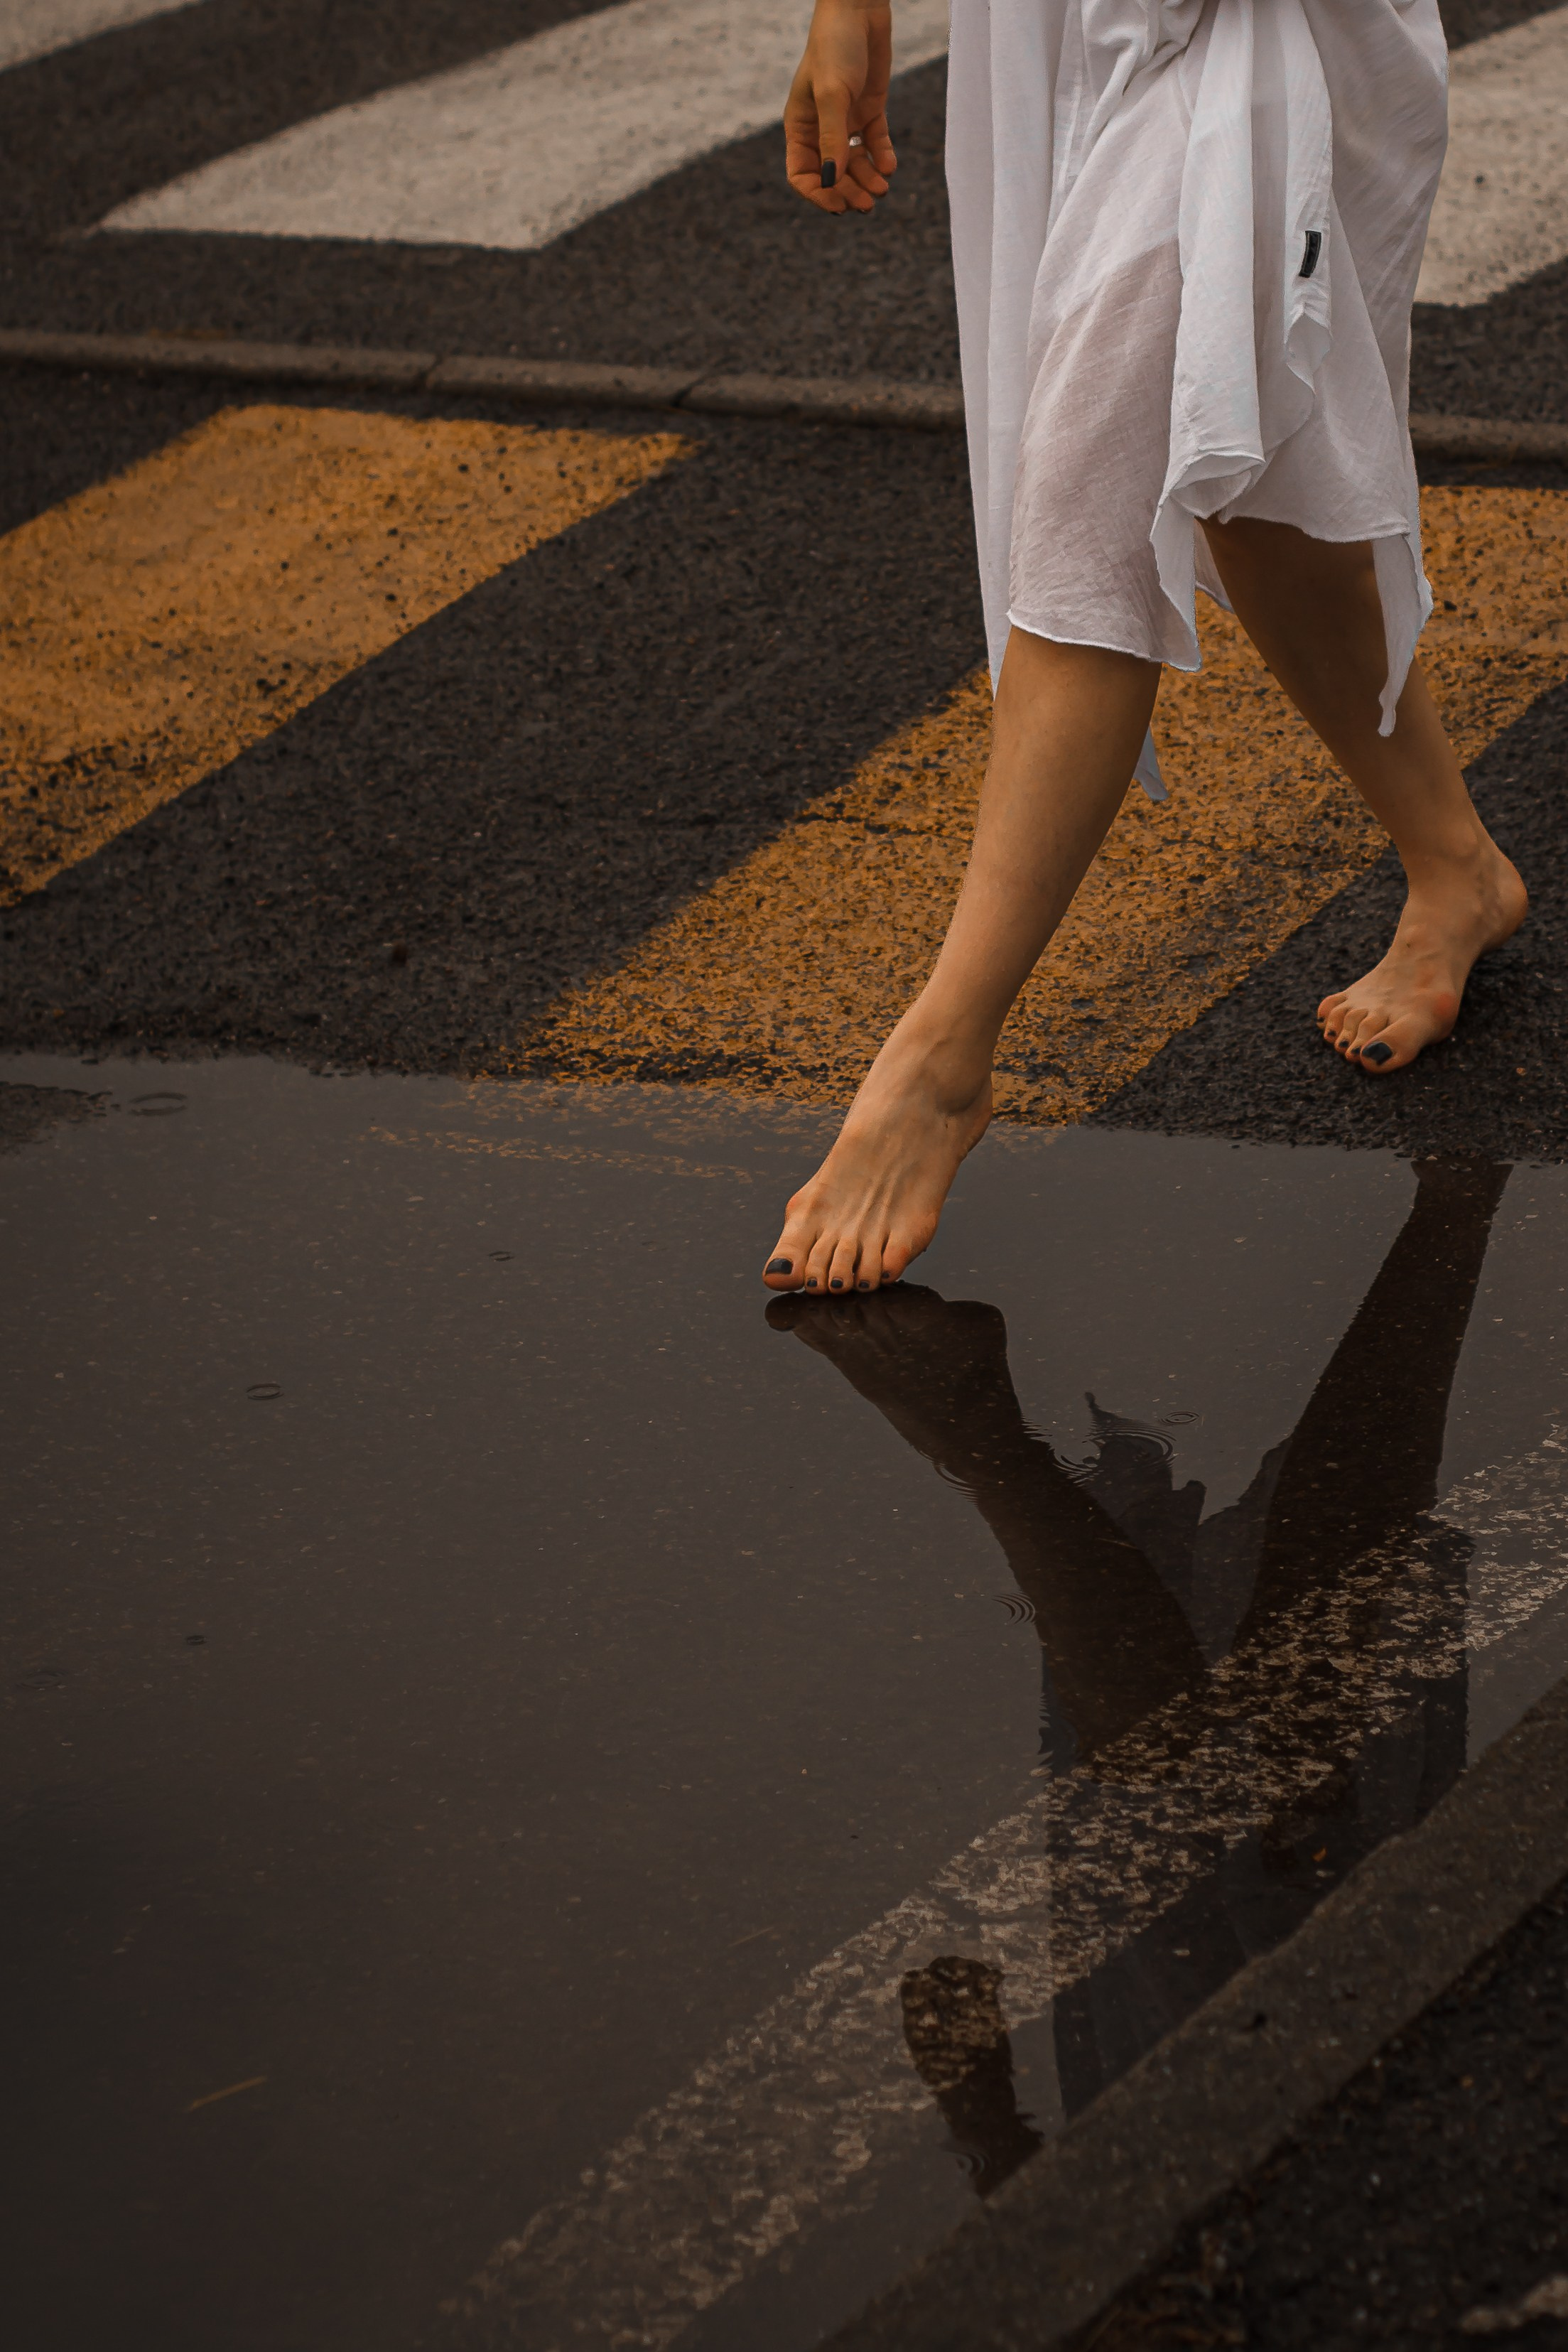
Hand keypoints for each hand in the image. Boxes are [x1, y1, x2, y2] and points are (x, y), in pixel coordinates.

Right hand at [784, 0, 896, 215]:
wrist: (859, 9)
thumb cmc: (836, 47)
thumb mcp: (832, 94)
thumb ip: (832, 138)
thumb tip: (832, 180)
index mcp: (800, 126)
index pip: (802, 174)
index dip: (819, 194)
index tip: (839, 204)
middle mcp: (821, 128)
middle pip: (832, 175)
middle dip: (849, 192)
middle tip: (868, 203)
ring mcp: (846, 120)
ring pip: (855, 164)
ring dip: (868, 180)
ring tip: (883, 189)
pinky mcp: (869, 110)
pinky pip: (875, 143)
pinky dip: (882, 157)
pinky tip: (889, 165)